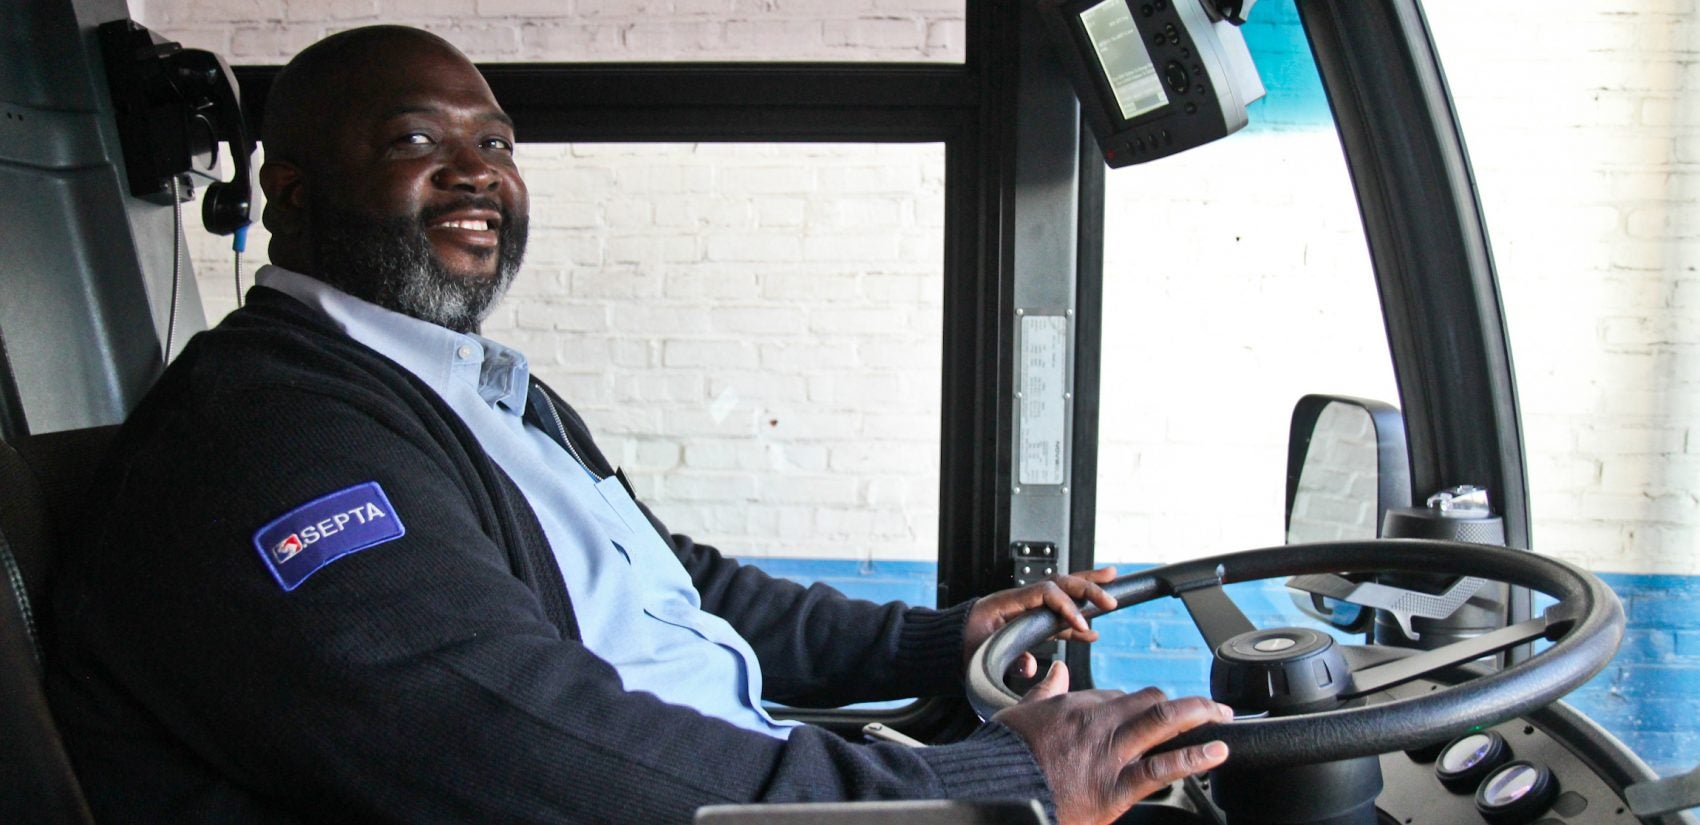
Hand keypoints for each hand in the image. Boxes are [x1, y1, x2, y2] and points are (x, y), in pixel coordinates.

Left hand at [963, 567, 1118, 673]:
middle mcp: (1017, 600)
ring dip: (1087, 591)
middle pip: (1059, 584)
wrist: (946, 645)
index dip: (1066, 606)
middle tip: (1110, 597)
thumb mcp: (980, 655)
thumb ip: (1007, 661)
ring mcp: (1024, 609)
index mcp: (1004, 602)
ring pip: (1061, 594)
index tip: (1082, 624)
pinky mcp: (1026, 623)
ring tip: (1112, 585)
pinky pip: (1055, 618)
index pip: (1045, 593)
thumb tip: (1029, 666)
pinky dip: (1075, 622)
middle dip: (1087, 588)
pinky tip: (1092, 631)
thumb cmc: (959, 648)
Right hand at [994, 663, 1231, 824]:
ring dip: (1198, 715)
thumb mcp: (1022, 712)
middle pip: (1150, 701)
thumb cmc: (1005, 755)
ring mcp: (1110, 753)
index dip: (1139, 705)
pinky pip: (1161, 768)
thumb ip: (1044, 691)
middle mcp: (1099, 723)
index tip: (1151, 712)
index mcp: (1076, 706)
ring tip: (1220, 716)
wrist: (997, 789)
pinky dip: (1193, 757)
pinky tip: (1215, 751)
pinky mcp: (1116, 787)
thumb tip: (1054, 671)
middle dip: (1180, 705)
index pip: (1118, 697)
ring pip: (1163, 720)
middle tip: (1204, 709)